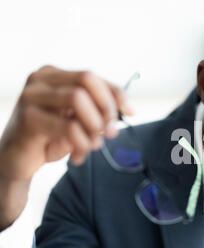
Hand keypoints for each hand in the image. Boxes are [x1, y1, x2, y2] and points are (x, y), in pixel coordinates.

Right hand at [0, 65, 132, 228]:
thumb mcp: (77, 120)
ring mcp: (31, 96)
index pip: (94, 77)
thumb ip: (97, 110)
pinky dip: (82, 144)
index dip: (117, 94)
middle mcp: (41, 79)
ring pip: (78, 99)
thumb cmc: (50, 138)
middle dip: (106, 107)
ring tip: (93, 146)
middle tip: (111, 132)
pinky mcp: (28, 118)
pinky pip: (69, 127)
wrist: (18, 162)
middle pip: (87, 80)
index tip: (132, 112)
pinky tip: (79, 157)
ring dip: (94, 126)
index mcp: (54, 75)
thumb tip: (128, 109)